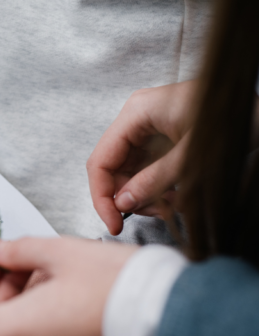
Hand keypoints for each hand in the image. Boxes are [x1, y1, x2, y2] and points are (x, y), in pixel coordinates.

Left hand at [0, 238, 136, 335]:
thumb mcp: (60, 252)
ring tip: (58, 279)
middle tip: (29, 263)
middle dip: (4, 291)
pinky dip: (49, 330)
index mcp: (10, 335)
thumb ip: (18, 251)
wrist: (171, 322)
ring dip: (27, 309)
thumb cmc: (113, 285)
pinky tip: (74, 304)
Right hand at [86, 81, 197, 234]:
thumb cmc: (235, 115)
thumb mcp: (193, 155)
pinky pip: (149, 171)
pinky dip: (160, 189)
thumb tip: (124, 203)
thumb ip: (155, 180)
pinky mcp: (162, 140)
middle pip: (114, 170)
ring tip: (174, 205)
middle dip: (131, 197)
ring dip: (148, 196)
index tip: (113, 223)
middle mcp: (137, 120)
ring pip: (131, 174)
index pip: (100, 161)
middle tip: (152, 215)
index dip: (102, 196)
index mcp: (136, 113)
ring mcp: (149, 130)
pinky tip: (178, 196)